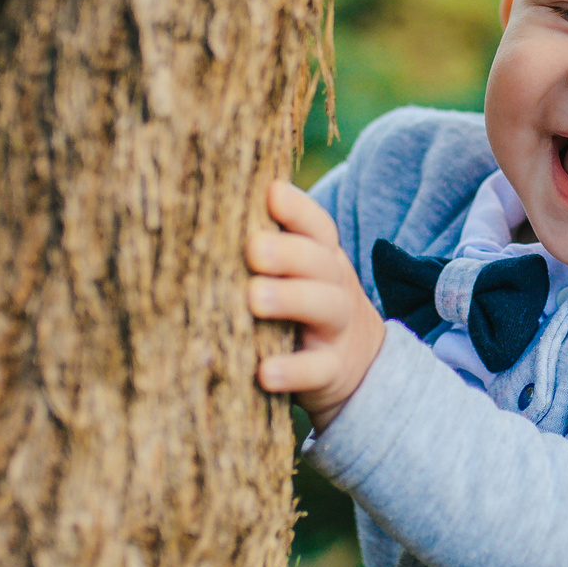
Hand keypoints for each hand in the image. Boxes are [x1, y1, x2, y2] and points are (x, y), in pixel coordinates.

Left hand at [248, 180, 386, 429]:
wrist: (359, 362)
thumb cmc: (304, 304)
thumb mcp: (298, 272)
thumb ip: (268, 243)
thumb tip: (208, 206)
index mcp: (323, 256)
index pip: (317, 226)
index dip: (298, 210)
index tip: (272, 193)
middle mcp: (335, 286)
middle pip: (319, 262)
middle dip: (288, 253)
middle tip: (254, 249)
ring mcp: (337, 328)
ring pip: (324, 307)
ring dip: (291, 299)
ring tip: (256, 298)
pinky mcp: (332, 370)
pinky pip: (317, 369)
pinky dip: (293, 371)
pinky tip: (265, 373)